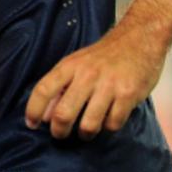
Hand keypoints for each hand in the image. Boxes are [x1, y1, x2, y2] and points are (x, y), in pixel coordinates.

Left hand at [24, 27, 167, 139]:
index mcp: (70, 65)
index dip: (33, 111)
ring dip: (85, 134)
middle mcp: (87, 75)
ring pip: (88, 125)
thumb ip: (60, 87)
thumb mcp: (77, 63)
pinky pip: (112, 124)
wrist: (140, 37)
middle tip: (61, 134)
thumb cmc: (105, 55)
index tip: (31, 124)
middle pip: (63, 114)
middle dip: (59, 131)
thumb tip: (44, 116)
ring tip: (86, 130)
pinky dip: (109, 127)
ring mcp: (109, 85)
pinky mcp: (128, 94)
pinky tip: (109, 118)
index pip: (43, 90)